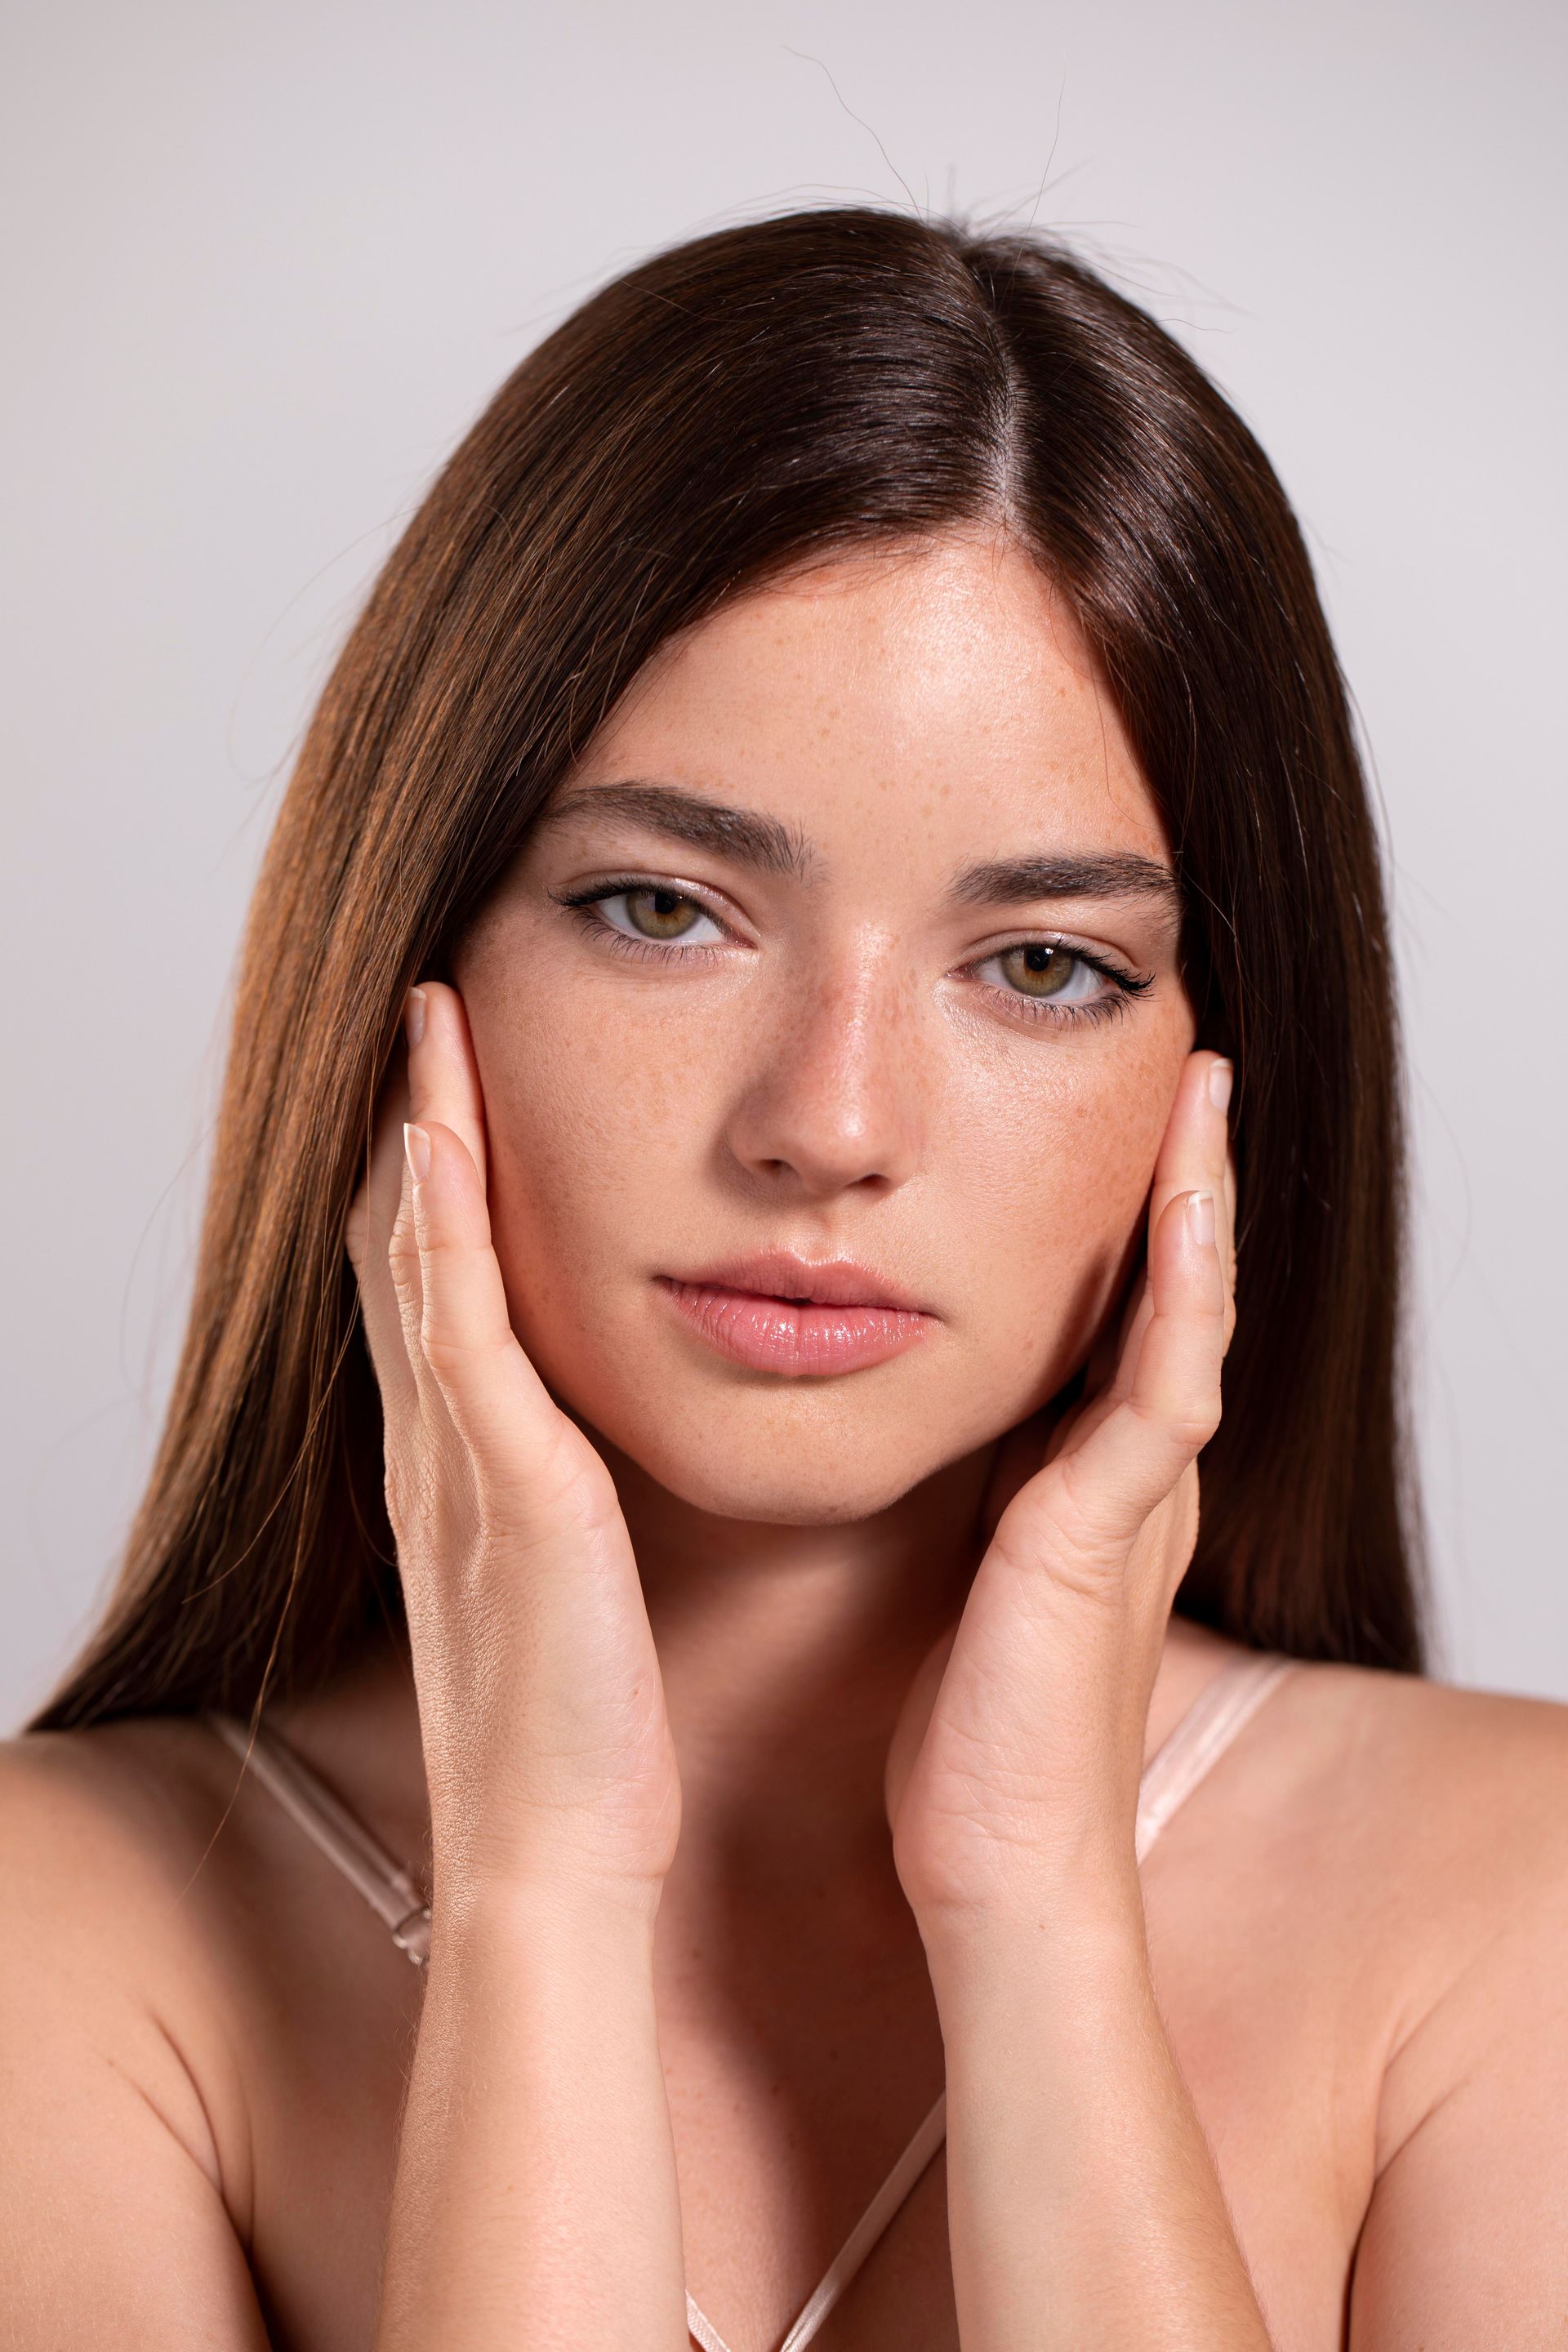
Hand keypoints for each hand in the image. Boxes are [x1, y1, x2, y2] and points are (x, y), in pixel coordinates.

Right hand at [345, 982, 679, 1910]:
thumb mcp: (567, 1586)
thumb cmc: (581, 1730)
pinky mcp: (501, 1484)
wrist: (556, 1850)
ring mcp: (457, 1457)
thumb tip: (588, 1452)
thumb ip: (564, 1505)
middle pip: (403, 1244)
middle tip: (426, 1010)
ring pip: (417, 1256)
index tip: (452, 1076)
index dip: (432, 1174)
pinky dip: (442, 1223)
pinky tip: (444, 1135)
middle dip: (411, 1121)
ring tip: (431, 1021)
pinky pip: (456, 1325)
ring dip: (421, 1131)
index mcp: (462, 1464)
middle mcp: (438, 1443)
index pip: (432, 1285)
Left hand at [884, 1050, 1236, 1924]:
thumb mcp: (967, 1578)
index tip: (1124, 1122)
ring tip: (1201, 1093)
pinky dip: (1180, 1295)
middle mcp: (1131, 1480)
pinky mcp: (1109, 1534)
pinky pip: (1165, 1390)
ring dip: (1195, 1201)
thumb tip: (923, 1432)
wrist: (1002, 1867)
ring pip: (1186, 1319)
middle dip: (1181, 1182)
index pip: (1126, 1320)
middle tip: (1188, 1070)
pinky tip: (1179, 1208)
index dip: (1135, 1220)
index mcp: (1092, 1485)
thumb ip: (971, 1500)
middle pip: (1173, 1297)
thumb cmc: (971, 1741)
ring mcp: (1135, 1503)